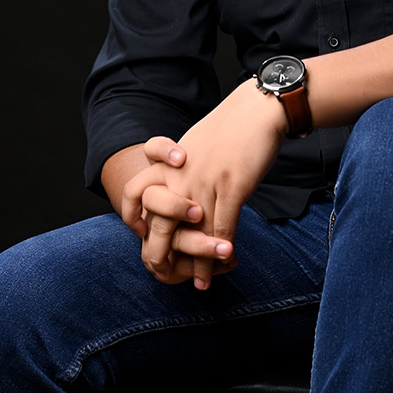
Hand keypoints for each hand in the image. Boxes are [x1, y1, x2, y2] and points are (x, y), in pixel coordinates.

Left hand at [124, 83, 286, 288]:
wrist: (259, 109)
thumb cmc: (231, 127)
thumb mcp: (194, 143)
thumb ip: (180, 166)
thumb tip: (176, 185)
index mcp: (169, 163)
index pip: (135, 193)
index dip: (133, 217)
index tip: (142, 235)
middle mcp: (182, 174)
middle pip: (158, 221)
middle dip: (159, 252)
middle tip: (163, 271)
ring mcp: (205, 182)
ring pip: (192, 232)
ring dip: (196, 263)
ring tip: (198, 282)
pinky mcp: (232, 188)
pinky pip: (222, 228)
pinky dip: (222, 252)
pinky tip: (227, 264)